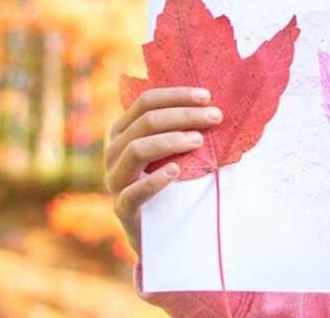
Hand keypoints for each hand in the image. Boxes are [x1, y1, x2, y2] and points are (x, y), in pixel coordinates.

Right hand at [105, 87, 221, 253]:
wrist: (159, 232)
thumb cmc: (172, 183)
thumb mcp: (174, 151)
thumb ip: (182, 129)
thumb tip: (214, 106)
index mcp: (124, 132)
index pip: (145, 102)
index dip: (176, 96)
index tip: (207, 97)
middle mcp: (114, 151)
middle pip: (145, 122)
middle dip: (183, 116)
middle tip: (215, 117)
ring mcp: (114, 180)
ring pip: (136, 150)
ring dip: (170, 141)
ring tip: (199, 140)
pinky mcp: (122, 208)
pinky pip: (133, 192)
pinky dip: (154, 180)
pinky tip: (174, 171)